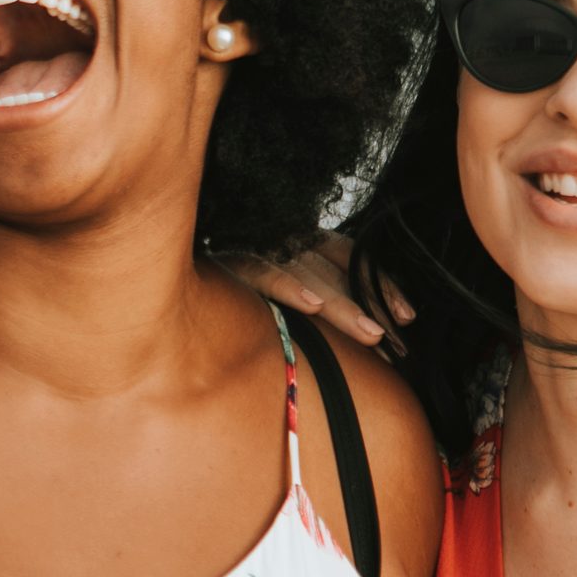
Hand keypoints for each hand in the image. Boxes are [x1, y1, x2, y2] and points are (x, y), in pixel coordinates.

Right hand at [221, 233, 411, 346]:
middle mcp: (280, 239)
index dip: (381, 283)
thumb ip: (318, 298)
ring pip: (308, 273)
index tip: (408, 316)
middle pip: (335, 269)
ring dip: (342, 305)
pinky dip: (288, 287)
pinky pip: (261, 272)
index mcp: (299, 239)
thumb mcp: (282, 288)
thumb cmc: (230, 291)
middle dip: (370, 303)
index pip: (351, 256)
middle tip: (398, 338)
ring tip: (372, 334)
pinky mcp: (226, 262)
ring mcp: (254, 248)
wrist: (168, 279)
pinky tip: (311, 305)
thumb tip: (375, 335)